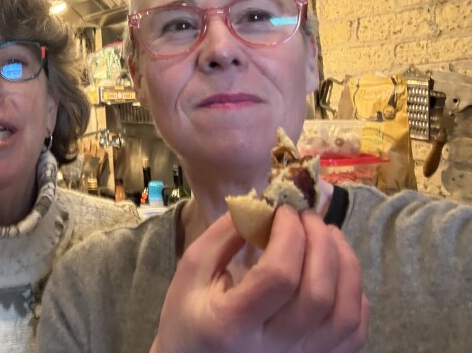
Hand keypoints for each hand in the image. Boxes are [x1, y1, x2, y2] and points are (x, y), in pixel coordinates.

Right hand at [151, 206, 368, 352]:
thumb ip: (224, 236)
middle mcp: (273, 349)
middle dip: (320, 242)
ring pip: (344, 313)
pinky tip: (338, 271)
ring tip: (329, 235)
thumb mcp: (192, 270)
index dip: (289, 235)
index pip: (278, 276)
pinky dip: (355, 294)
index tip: (283, 210)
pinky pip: (354, 332)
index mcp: (232, 324)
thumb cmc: (189, 314)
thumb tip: (264, 206)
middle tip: (307, 216)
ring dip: (345, 264)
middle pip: (318, 293)